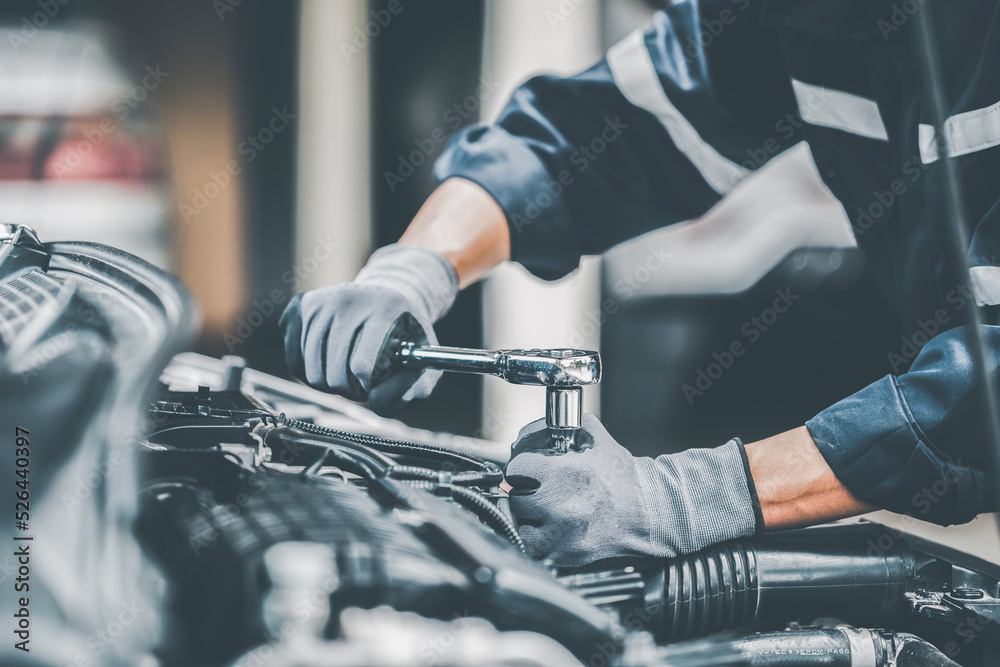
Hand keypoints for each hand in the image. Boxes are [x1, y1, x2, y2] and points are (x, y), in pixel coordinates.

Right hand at [280, 244, 457, 415]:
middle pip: (335, 374)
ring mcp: (321, 302)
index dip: (367, 388)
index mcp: (384, 309)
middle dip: (350, 390)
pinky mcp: (299, 307)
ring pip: (312, 372)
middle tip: (362, 382)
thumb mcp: (424, 363)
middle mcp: (348, 299)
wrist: (388, 296)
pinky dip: (310, 372)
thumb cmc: (405, 335)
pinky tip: (329, 362)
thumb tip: (374, 401)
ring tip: (348, 372)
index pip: (362, 366)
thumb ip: (411, 392)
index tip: (374, 384)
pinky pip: (294, 360)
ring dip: (330, 383)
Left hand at [504, 414, 757, 566]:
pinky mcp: (564, 556)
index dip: (523, 465)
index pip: (518, 467)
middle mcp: (562, 506)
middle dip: (523, 488)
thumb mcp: (595, 437)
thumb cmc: (623, 477)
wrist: (650, 514)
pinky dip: (533, 537)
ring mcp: (562, 535)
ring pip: (519, 522)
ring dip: (525, 513)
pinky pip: (531, 546)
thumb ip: (557, 427)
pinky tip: (547, 527)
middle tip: (535, 487)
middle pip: (515, 495)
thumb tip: (526, 434)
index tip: (529, 467)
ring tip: (541, 507)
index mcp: (568, 473)